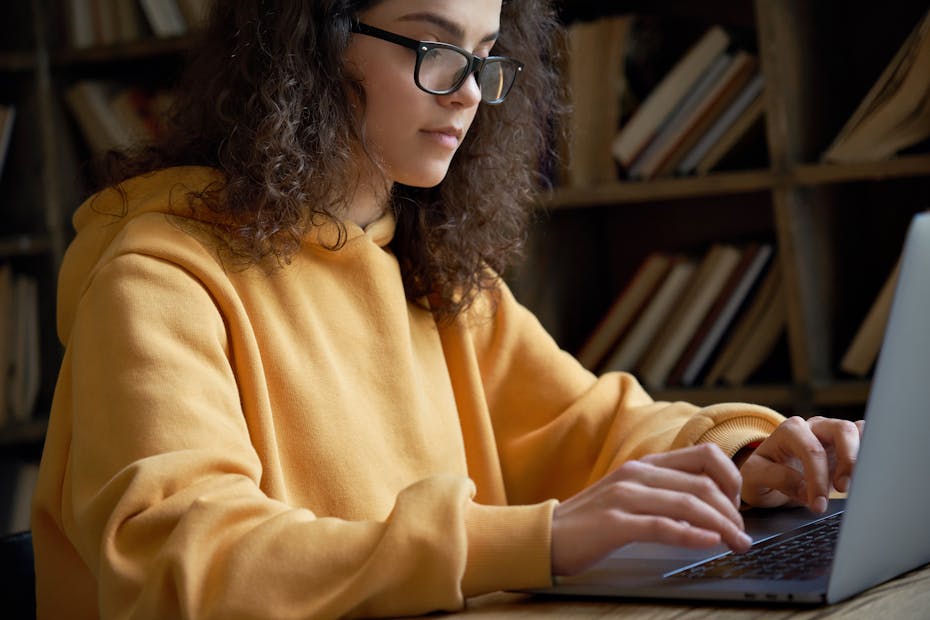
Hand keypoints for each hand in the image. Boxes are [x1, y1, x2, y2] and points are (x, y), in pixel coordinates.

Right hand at [551, 444, 752, 575]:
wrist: (546, 535)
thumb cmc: (592, 521)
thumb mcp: (631, 495)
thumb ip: (664, 493)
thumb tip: (709, 508)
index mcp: (645, 465)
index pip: (705, 456)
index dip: (732, 479)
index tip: (737, 507)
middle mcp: (637, 475)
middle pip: (703, 484)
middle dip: (732, 513)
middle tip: (742, 536)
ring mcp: (624, 497)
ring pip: (689, 504)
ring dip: (721, 526)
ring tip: (736, 544)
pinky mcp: (615, 523)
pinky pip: (662, 526)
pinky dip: (692, 535)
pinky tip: (709, 543)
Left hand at [739, 416, 863, 512]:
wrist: (766, 479)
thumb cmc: (760, 476)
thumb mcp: (754, 478)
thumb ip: (777, 478)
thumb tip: (805, 488)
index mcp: (789, 431)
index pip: (812, 450)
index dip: (818, 479)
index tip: (818, 504)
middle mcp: (813, 427)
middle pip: (842, 430)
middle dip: (848, 462)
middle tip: (842, 490)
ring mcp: (832, 434)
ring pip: (858, 432)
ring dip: (862, 458)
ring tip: (856, 484)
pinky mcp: (847, 446)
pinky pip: (866, 439)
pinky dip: (873, 452)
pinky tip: (871, 472)